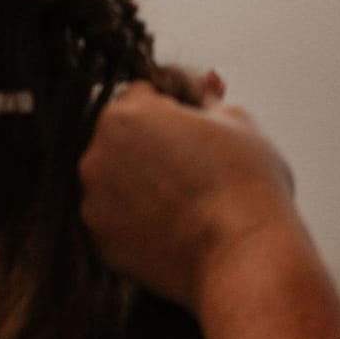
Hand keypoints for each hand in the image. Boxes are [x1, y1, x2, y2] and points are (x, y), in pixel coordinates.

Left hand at [78, 80, 298, 309]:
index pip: (141, 96)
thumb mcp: (238, 122)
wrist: (244, 254)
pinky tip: (174, 227)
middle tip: (195, 167)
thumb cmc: (247, 185)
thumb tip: (206, 84)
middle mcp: (95, 155)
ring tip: (187, 200)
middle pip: (121, 140)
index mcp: (123, 116)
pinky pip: (116, 221)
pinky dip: (138, 221)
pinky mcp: (100, 240)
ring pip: (115, 182)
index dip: (173, 109)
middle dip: (151, 147)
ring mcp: (93, 201)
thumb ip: (208, 99)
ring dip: (141, 185)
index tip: (195, 129)